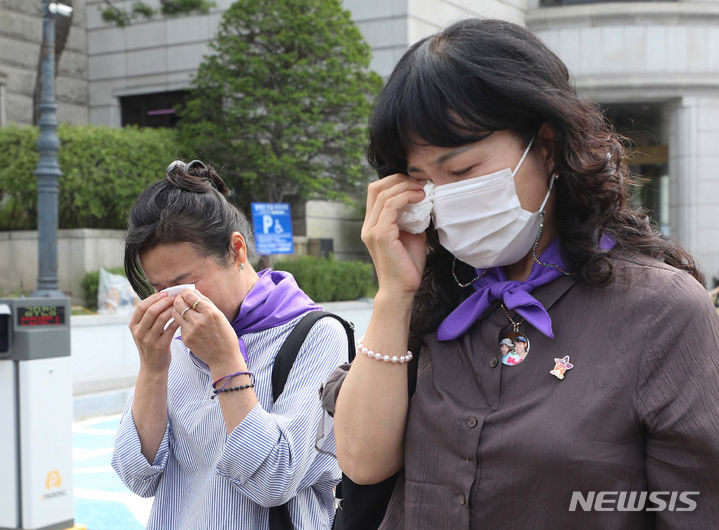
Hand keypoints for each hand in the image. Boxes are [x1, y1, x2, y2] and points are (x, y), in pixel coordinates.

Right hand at [129, 292, 179, 374]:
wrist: (152, 367)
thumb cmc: (151, 345)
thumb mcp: (143, 331)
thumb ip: (148, 316)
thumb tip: (159, 296)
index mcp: (133, 326)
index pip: (141, 306)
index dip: (154, 298)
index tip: (165, 293)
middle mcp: (139, 332)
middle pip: (151, 311)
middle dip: (164, 301)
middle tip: (175, 296)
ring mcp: (149, 340)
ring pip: (161, 318)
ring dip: (172, 309)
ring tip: (180, 304)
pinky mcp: (160, 346)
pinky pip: (170, 328)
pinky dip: (177, 320)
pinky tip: (183, 316)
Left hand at [173, 289, 244, 370]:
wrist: (224, 357)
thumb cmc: (225, 335)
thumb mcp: (220, 315)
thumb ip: (206, 302)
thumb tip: (194, 292)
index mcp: (210, 312)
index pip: (189, 295)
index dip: (185, 292)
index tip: (186, 293)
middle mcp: (199, 320)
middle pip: (178, 303)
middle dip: (178, 299)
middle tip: (181, 300)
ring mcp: (191, 330)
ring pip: (175, 313)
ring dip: (177, 309)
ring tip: (182, 310)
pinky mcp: (186, 339)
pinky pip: (179, 325)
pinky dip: (183, 322)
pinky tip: (190, 325)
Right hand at [362, 174, 427, 297]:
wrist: (402, 289)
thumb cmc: (407, 265)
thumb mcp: (411, 234)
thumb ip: (411, 217)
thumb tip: (422, 199)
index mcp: (372, 224)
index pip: (376, 191)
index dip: (395, 181)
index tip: (416, 183)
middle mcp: (368, 225)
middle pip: (377, 187)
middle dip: (400, 180)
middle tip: (420, 183)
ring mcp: (372, 230)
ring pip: (384, 194)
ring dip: (406, 187)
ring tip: (423, 190)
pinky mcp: (380, 235)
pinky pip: (391, 206)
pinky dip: (406, 197)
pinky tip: (420, 198)